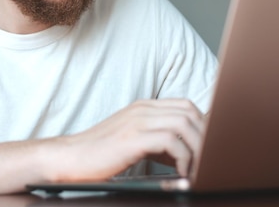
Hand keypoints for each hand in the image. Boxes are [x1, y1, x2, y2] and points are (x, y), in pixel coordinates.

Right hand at [53, 99, 205, 180]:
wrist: (69, 157)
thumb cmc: (100, 154)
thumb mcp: (134, 141)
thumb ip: (158, 142)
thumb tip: (186, 154)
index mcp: (144, 107)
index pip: (185, 105)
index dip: (202, 125)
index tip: (208, 147)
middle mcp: (143, 109)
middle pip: (190, 112)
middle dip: (205, 137)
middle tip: (208, 160)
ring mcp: (137, 121)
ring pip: (184, 123)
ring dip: (197, 148)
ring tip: (197, 168)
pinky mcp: (133, 137)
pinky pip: (171, 141)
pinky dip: (183, 157)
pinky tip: (181, 172)